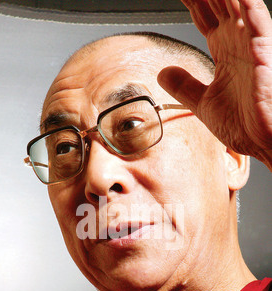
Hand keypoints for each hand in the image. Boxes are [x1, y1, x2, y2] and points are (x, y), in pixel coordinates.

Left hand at [158, 0, 271, 170]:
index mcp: (225, 52)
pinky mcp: (264, 53)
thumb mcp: (203, 104)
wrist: (264, 142)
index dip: (191, 2)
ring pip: (235, 4)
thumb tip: (164, 73)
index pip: (204, 17)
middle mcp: (238, 43)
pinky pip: (256, 20)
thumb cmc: (244, 124)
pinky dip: (245, 4)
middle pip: (217, 3)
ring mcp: (252, 45)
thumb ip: (185, 86)